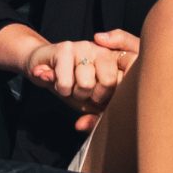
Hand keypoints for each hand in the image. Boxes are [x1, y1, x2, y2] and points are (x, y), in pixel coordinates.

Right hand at [25, 29, 139, 126]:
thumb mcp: (91, 105)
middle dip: (93, 96)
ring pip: (86, 83)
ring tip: (72, 86)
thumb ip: (94, 118)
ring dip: (75, 92)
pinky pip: (66, 82)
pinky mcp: (65, 48)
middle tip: (86, 93)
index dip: (116, 96)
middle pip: (109, 82)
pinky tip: (60, 81)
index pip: (129, 77)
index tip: (104, 99)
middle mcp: (104, 51)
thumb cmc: (74, 88)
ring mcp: (85, 47)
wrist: (43, 70)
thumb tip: (81, 124)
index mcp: (117, 63)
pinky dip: (62, 89)